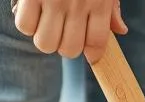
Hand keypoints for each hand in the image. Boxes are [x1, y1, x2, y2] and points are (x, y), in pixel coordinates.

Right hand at [12, 0, 127, 62]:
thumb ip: (111, 6)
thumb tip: (120, 31)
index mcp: (98, 2)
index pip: (97, 43)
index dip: (92, 53)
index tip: (87, 52)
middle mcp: (77, 4)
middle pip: (69, 49)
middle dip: (64, 45)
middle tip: (62, 31)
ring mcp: (53, 0)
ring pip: (45, 43)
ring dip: (44, 37)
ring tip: (45, 22)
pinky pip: (24, 25)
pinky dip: (26, 23)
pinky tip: (30, 11)